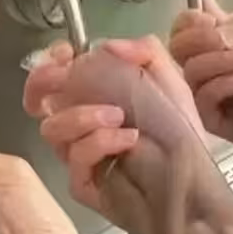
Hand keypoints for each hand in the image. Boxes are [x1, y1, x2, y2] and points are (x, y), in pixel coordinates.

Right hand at [23, 37, 207, 212]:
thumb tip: (107, 45)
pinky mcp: (82, 184)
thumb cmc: (184, 140)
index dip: (53, 61)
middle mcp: (84, 127)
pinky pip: (76, 156)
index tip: (65, 54)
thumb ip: (145, 53)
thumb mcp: (172, 84)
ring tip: (120, 117)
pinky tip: (129, 140)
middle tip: (62, 78)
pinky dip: (100, 142)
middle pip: (39, 101)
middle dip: (42, 84)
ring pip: (52, 129)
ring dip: (83, 115)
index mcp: (100, 98)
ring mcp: (80, 157)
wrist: (193, 188)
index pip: (59, 75)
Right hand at [170, 0, 232, 145]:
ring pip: (190, 72)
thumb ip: (227, 18)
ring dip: (216, 60)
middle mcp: (205, 67)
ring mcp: (205, 94)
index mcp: (214, 44)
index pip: (183, 27)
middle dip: (201, 39)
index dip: (189, 21)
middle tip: (225, 41)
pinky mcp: (210, 118)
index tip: (209, 20)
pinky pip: (201, 98)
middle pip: (178, 48)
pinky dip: (219, 85)